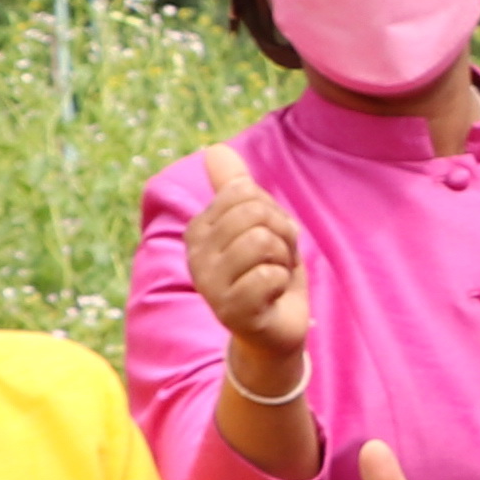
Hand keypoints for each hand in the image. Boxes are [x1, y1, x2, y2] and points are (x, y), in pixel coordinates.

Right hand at [188, 146, 313, 370]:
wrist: (275, 330)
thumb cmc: (267, 272)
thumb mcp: (258, 224)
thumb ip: (235, 187)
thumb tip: (214, 149)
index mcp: (199, 230)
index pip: (243, 192)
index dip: (272, 212)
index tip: (270, 238)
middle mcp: (196, 256)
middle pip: (254, 213)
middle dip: (281, 235)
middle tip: (276, 260)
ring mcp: (209, 285)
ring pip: (262, 241)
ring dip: (283, 260)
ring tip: (274, 277)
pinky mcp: (230, 311)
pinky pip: (269, 275)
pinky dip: (282, 283)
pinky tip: (271, 298)